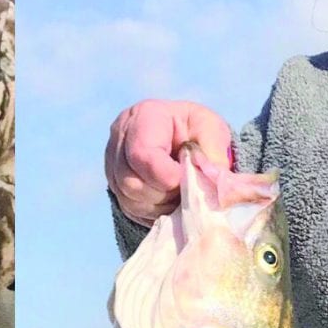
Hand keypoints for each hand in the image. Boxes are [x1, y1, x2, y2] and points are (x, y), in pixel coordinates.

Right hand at [106, 101, 233, 224]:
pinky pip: (130, 209)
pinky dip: (154, 211)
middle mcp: (120, 137)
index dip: (167, 176)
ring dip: (161, 204)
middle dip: (165, 193)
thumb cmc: (198, 132)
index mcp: (143, 116)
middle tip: (187, 188)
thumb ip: (214, 154)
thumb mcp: (213, 132)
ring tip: (180, 193)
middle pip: (132, 181)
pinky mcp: (114, 186)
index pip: (141, 154)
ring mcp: (112, 163)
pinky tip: (169, 200)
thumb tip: (215, 182)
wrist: (184, 142)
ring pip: (130, 198)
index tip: (189, 180)